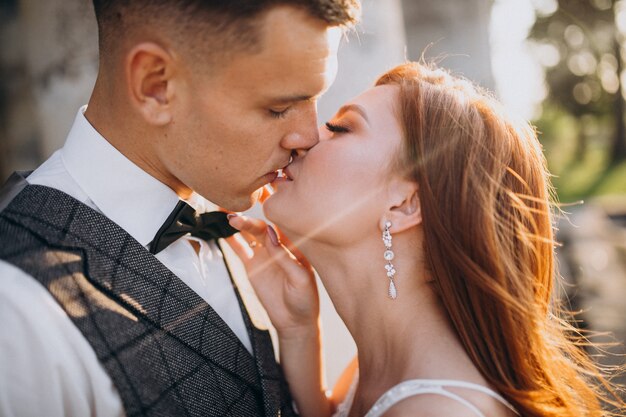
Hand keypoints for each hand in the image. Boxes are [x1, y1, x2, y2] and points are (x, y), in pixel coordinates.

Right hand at [226, 214, 318, 335]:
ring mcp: (264, 254)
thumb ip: (284, 255)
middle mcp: (278, 245)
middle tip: (234, 213)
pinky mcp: (252, 265)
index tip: (261, 194)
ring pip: (248, 233)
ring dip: (237, 223)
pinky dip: (230, 238)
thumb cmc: (305, 300)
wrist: (295, 321)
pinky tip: (220, 228)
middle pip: (261, 225)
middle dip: (248, 216)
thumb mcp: (300, 278)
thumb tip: (270, 232)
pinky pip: (239, 248)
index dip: (272, 207)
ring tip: (224, 213)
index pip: (282, 221)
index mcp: (294, 244)